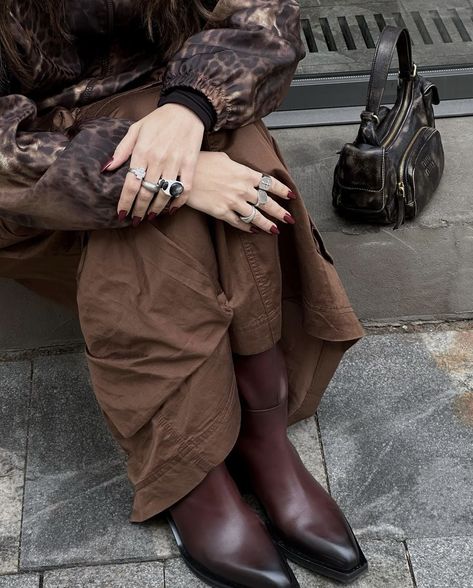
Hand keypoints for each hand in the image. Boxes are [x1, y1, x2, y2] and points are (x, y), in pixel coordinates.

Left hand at [103, 103, 203, 223]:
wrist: (186, 110)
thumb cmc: (158, 120)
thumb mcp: (136, 129)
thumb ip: (122, 149)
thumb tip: (107, 168)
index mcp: (142, 151)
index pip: (131, 184)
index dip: (125, 202)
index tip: (121, 213)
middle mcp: (158, 159)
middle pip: (146, 192)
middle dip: (139, 210)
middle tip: (135, 220)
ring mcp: (176, 163)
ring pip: (164, 194)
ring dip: (156, 209)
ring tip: (150, 216)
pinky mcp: (190, 165)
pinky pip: (185, 189)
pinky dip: (178, 202)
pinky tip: (171, 209)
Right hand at [184, 152, 295, 233]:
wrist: (183, 175)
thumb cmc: (202, 162)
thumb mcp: (224, 159)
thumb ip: (238, 167)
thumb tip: (243, 172)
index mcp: (245, 173)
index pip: (269, 183)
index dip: (282, 190)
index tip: (291, 196)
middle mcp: (242, 189)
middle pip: (267, 203)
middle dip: (280, 212)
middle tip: (290, 219)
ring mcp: (233, 202)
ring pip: (255, 217)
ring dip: (267, 225)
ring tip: (275, 230)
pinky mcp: (221, 213)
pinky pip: (238, 223)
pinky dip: (247, 228)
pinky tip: (253, 231)